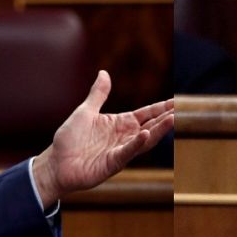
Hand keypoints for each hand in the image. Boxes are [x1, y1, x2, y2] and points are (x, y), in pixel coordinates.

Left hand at [29, 71, 171, 206]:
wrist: (56, 164)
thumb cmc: (69, 140)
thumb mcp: (85, 111)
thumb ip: (98, 94)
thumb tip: (104, 73)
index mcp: (119, 124)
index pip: (146, 114)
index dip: (161, 108)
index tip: (176, 101)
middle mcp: (124, 138)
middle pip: (150, 126)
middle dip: (165, 118)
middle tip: (181, 109)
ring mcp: (120, 151)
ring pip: (144, 140)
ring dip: (158, 130)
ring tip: (173, 119)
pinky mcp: (112, 164)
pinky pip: (127, 152)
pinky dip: (136, 144)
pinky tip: (146, 134)